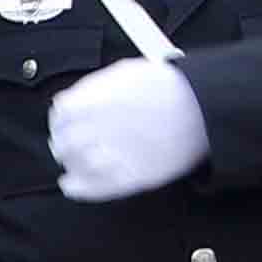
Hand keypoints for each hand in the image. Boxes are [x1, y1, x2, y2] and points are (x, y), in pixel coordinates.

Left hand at [50, 51, 212, 200]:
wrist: (202, 109)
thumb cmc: (168, 88)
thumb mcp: (126, 72)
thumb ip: (92, 88)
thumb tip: (64, 103)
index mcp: (101, 101)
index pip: (61, 116)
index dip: (59, 120)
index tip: (61, 122)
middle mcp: (105, 128)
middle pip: (65, 141)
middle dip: (62, 142)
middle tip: (64, 143)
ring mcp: (119, 155)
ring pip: (77, 164)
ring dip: (69, 162)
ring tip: (70, 160)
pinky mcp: (133, 176)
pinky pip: (96, 188)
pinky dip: (78, 188)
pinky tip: (70, 185)